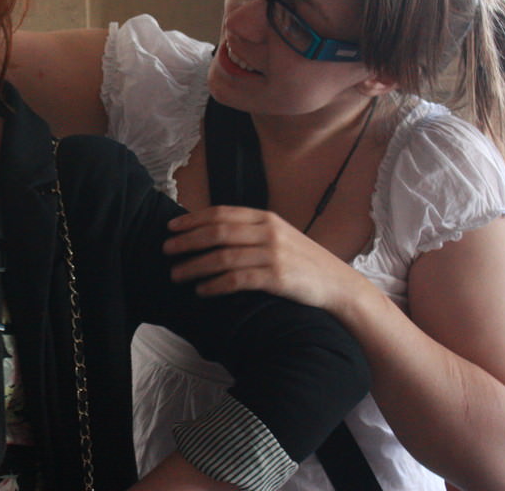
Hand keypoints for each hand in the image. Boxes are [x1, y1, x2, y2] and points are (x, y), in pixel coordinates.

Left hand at [163, 206, 355, 311]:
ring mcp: (273, 255)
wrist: (338, 284)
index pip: (221, 214)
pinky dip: (215, 285)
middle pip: (217, 233)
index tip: (171, 227)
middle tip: (167, 250)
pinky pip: (237, 280)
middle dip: (187, 241)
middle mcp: (268, 232)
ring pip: (222, 257)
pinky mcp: (277, 278)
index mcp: (266, 218)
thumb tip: (212, 233)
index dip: (193, 220)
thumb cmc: (303, 262)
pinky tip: (202, 290)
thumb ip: (251, 231)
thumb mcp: (280, 236)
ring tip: (177, 274)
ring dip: (195, 266)